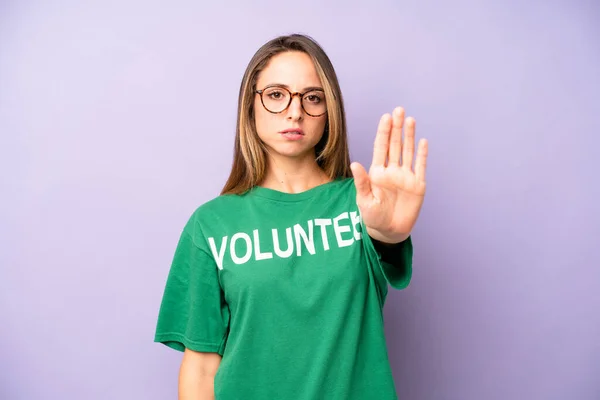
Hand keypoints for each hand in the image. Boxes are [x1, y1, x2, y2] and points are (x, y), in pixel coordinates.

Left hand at [350, 107, 427, 243]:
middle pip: (395, 145)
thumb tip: (355, 164)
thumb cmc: (372, 217)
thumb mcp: (364, 200)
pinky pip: (420, 166)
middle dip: (397, 128)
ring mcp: (405, 176)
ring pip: (407, 152)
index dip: (383, 132)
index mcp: (377, 172)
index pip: (380, 148)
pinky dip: (422, 154)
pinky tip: (423, 141)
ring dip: (409, 136)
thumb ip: (362, 182)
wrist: (389, 231)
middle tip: (399, 110)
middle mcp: (392, 171)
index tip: (385, 117)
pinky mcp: (417, 185)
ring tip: (410, 119)